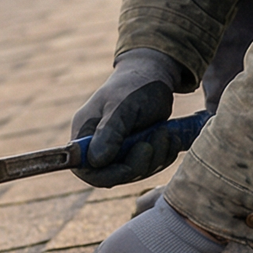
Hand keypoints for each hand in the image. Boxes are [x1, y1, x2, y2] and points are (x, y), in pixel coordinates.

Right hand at [70, 48, 183, 187]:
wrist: (155, 76)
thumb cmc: (135, 86)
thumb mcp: (123, 107)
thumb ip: (109, 133)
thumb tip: (94, 162)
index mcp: (85, 132)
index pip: (84, 168)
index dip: (105, 175)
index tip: (127, 166)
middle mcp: (97, 144)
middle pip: (112, 176)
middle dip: (137, 164)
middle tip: (153, 141)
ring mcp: (117, 150)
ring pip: (134, 173)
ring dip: (154, 158)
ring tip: (163, 132)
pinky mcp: (135, 152)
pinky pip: (148, 167)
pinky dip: (162, 156)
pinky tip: (168, 137)